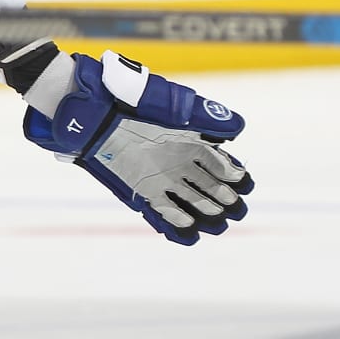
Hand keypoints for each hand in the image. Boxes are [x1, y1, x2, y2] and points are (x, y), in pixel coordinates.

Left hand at [27, 51, 251, 243]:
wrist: (96, 116)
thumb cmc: (135, 106)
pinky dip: (175, 224)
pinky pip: (163, 213)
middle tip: (234, 209)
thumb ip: (207, 118)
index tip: (242, 183)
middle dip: (225, 199)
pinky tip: (189, 232)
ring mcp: (162, 180)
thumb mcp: (175, 108)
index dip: (234, 175)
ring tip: (216, 222)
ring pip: (191, 202)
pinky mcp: (143, 192)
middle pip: (210, 187)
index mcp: (191, 143)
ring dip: (205, 213)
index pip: (221, 164)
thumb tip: (238, 130)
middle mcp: (180, 164)